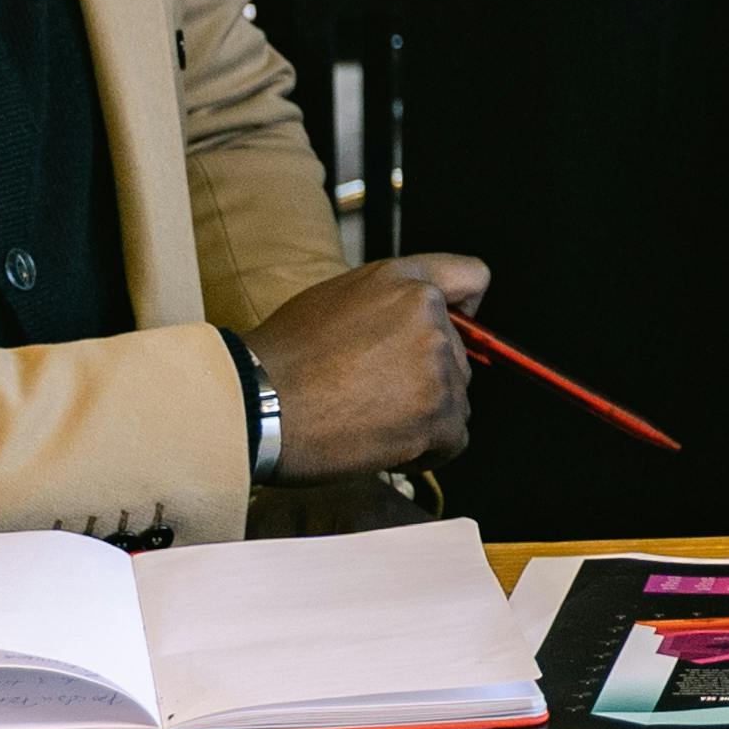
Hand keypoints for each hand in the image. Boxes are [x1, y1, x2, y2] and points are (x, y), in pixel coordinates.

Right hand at [242, 250, 487, 479]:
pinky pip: (455, 438)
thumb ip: (386, 303)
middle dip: (427, 378)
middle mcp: (427, 316)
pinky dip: (427, 451)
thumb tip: (410, 324)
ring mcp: (436, 366)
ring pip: (457, 399)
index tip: (458, 328)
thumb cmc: (281, 359)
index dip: (466, 308)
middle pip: (458, 354)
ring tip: (370, 421)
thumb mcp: (333, 299)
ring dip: (425, 416)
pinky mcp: (438, 416)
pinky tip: (384, 446)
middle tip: (375, 396)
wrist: (257, 407)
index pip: (471, 277)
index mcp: (402, 281)